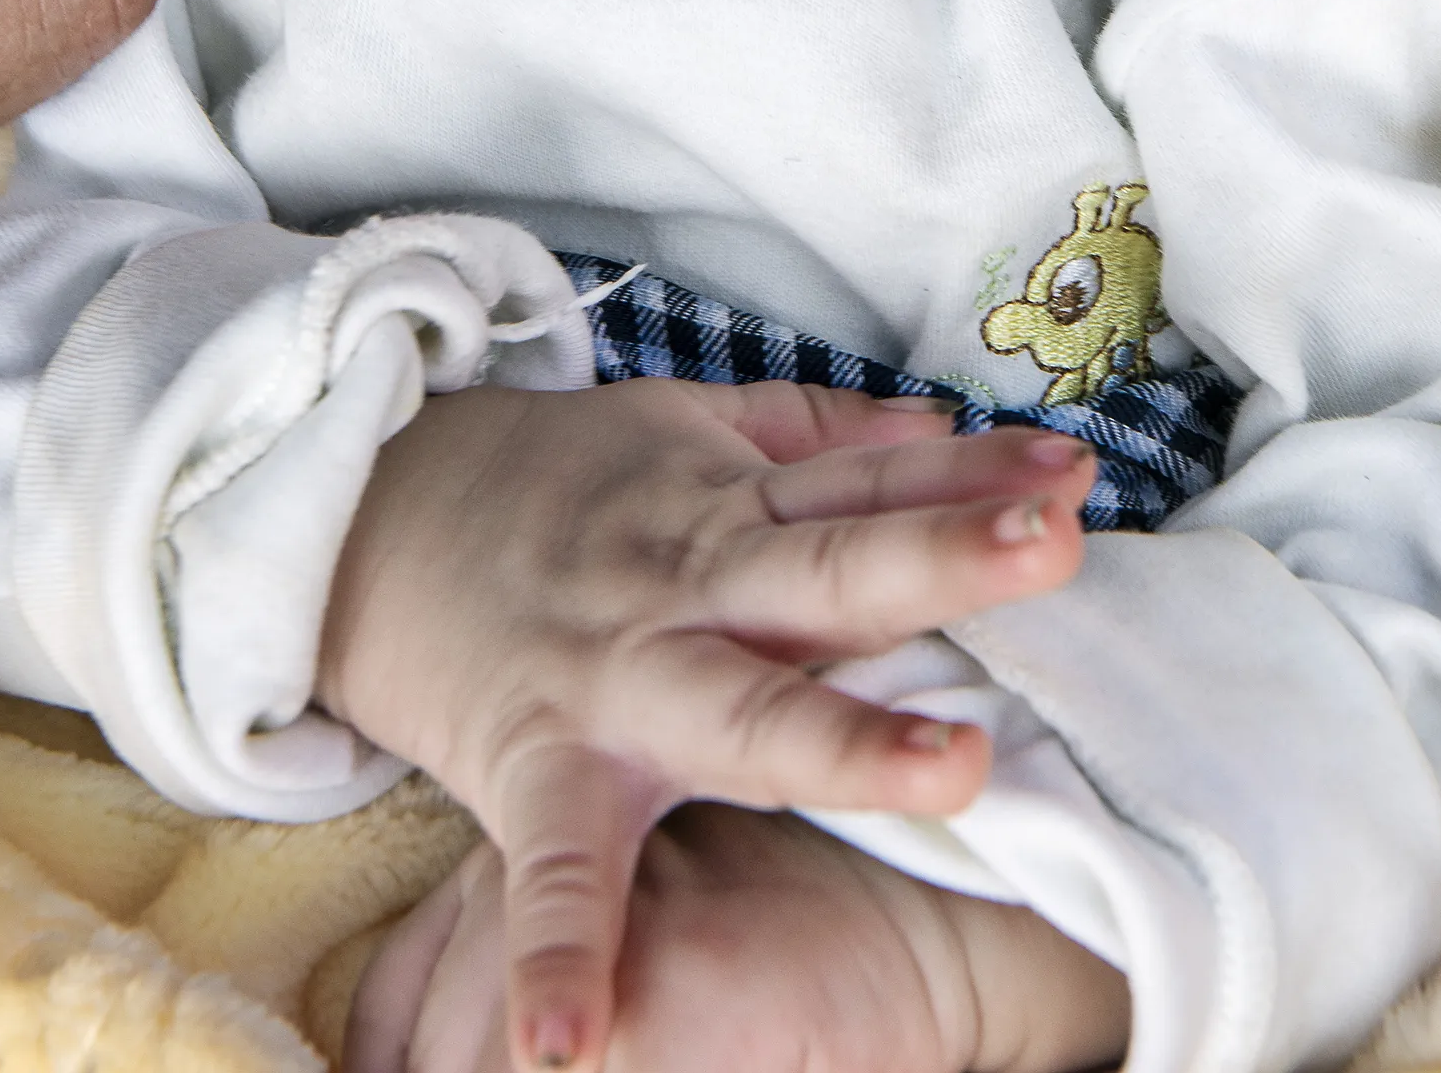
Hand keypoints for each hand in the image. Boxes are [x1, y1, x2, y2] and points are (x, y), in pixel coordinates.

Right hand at [318, 376, 1093, 1072]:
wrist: (366, 516)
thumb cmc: (555, 490)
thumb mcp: (685, 430)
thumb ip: (820, 437)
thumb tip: (945, 429)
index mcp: (730, 506)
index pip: (870, 486)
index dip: (974, 478)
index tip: (1075, 477)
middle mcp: (689, 582)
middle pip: (833, 570)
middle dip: (944, 559)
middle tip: (1056, 549)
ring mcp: (617, 675)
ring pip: (744, 704)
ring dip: (842, 740)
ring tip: (954, 777)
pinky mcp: (536, 761)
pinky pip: (556, 865)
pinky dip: (561, 951)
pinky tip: (578, 1045)